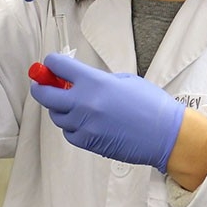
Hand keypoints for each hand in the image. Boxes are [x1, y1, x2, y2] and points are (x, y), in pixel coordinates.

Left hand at [30, 53, 185, 171]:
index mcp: (94, 82)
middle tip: (42, 84)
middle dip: (41, 87)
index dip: (51, 64)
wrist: (165, 134)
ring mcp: (84, 125)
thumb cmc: (150, 105)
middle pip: (45, 94)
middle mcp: (84, 103)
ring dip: (60, 108)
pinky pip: (68, 133)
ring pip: (56, 116)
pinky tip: (84, 122)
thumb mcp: (124, 81)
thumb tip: (76, 80)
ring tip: (72, 105)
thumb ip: (97, 79)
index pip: (57, 66)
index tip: (50, 65)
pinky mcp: (88, 142)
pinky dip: (72, 126)